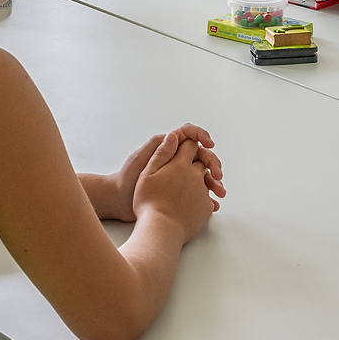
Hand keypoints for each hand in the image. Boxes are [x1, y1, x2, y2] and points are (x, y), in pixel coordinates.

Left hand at [102, 125, 225, 220]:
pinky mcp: (179, 190)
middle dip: (213, 164)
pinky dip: (206, 196)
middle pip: (201, 156)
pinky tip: (212, 203)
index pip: (189, 135)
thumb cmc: (127, 179)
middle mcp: (175, 160)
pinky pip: (198, 190)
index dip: (202, 136)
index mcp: (167, 148)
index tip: (210, 144)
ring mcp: (178, 175)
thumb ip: (158, 148)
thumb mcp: (141, 161)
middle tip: (218, 176)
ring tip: (219, 192)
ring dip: (213, 181)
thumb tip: (175, 135)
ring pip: (202, 174)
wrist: (119, 202)